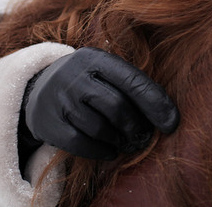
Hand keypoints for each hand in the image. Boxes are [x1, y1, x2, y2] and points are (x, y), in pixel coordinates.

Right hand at [20, 47, 179, 160]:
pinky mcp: (48, 123)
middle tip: (143, 136)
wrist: (39, 90)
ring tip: (125, 141)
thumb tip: (168, 118)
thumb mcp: (105, 72)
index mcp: (96, 58)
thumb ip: (132, 86)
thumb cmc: (89, 83)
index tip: (172, 124)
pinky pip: (81, 144)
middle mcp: (74, 75)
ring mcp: (59, 99)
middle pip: (116, 107)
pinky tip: (109, 150)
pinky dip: (100, 151)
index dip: (155, 103)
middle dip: (135, 126)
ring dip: (118, 140)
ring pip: (99, 128)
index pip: (132, 80)